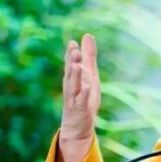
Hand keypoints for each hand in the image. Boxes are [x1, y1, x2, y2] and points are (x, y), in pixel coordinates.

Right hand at [57, 34, 100, 161]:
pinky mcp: (81, 110)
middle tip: (74, 50)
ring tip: (77, 65)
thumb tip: (87, 35)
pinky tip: (88, 86)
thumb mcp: (89, 74)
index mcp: (74, 78)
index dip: (71, 54)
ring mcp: (75, 100)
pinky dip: (84, 94)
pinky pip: (82, 102)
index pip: (70, 64)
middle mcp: (72, 88)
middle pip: (70, 73)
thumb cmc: (83, 97)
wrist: (77, 126)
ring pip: (74, 87)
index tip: (72, 43)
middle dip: (71, 62)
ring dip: (75, 76)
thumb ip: (88, 56)